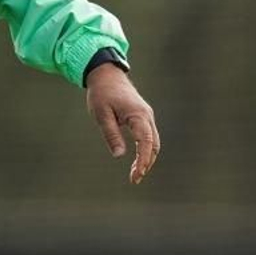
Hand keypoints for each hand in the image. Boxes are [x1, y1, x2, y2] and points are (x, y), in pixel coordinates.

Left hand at [85, 67, 159, 183]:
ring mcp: (147, 116)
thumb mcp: (101, 114)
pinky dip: (145, 151)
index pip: (146, 142)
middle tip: (134, 179)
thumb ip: (111, 134)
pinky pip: (149, 137)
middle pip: (154, 145)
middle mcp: (146, 116)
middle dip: (146, 163)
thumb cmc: (102, 94)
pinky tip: (137, 162)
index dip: (143, 160)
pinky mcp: (143, 117)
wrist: (107, 75)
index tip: (137, 175)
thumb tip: (119, 155)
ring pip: (154, 142)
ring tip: (135, 175)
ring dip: (147, 159)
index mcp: (137, 115)